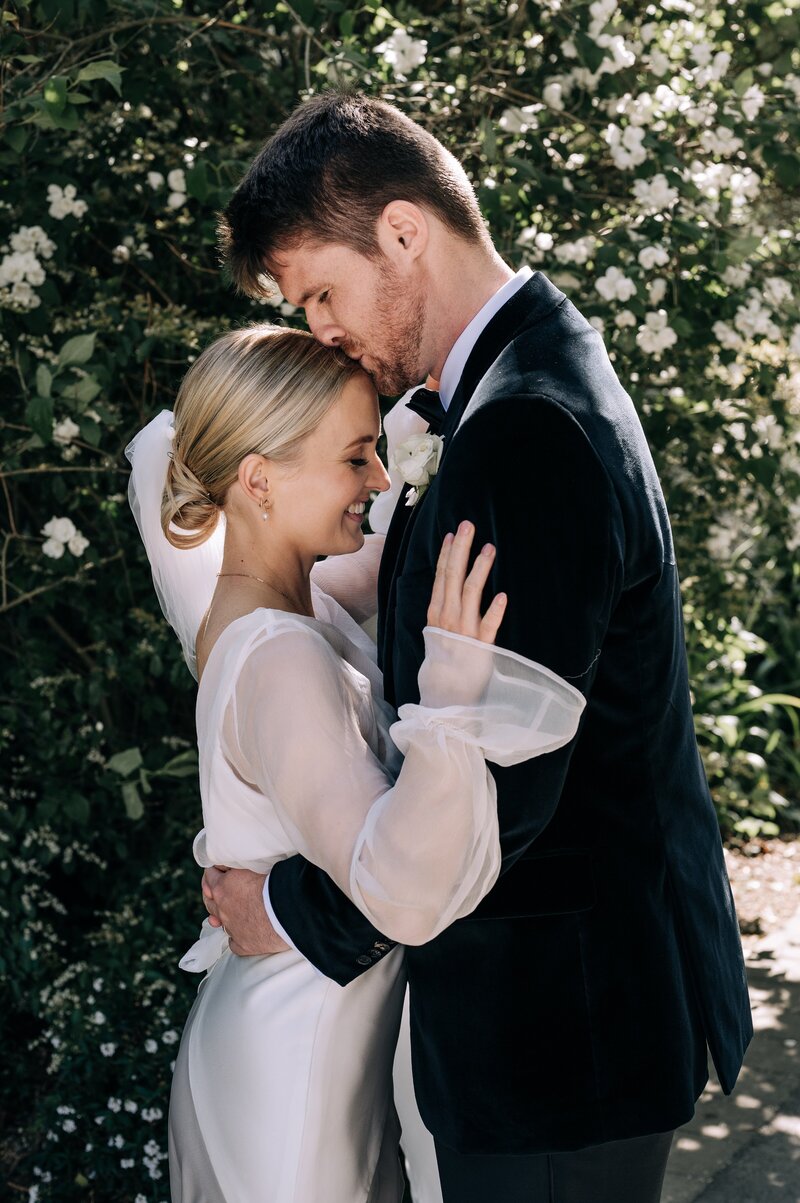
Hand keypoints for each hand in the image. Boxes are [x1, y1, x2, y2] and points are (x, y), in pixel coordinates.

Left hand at [202, 866, 289, 956]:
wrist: (290, 910)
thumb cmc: (276, 883)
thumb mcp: (255, 864)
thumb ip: (241, 865)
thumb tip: (237, 861)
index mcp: (222, 886)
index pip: (210, 875)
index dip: (215, 871)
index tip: (222, 869)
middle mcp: (222, 909)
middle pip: (209, 901)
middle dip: (212, 894)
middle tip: (220, 890)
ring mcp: (231, 928)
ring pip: (219, 922)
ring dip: (223, 916)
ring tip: (232, 912)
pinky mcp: (243, 944)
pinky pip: (233, 942)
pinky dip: (237, 936)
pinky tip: (243, 931)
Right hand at [427, 521, 506, 643]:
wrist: (446, 689)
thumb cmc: (446, 654)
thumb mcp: (439, 626)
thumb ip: (445, 603)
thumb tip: (452, 577)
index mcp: (437, 611)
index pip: (442, 576)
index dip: (448, 553)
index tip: (455, 533)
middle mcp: (448, 617)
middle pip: (453, 577)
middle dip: (461, 549)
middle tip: (469, 525)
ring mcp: (464, 630)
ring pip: (471, 594)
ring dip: (480, 570)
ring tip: (489, 549)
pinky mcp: (481, 645)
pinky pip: (488, 626)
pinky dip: (495, 611)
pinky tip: (503, 596)